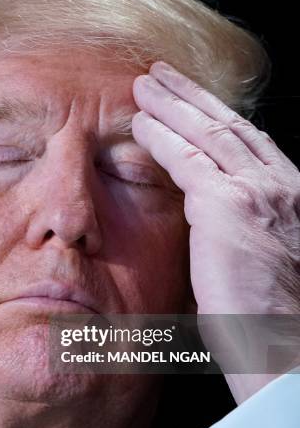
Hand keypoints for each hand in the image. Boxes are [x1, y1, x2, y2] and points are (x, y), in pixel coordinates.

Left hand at [131, 61, 299, 402]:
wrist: (290, 351)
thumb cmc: (274, 321)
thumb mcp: (264, 263)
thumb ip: (241, 233)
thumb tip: (212, 230)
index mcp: (289, 198)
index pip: (248, 145)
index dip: (217, 117)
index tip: (193, 104)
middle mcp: (279, 185)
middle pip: (229, 125)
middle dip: (191, 96)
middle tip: (162, 76)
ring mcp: (256, 192)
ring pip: (207, 132)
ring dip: (173, 104)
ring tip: (146, 84)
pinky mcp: (228, 206)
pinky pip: (186, 158)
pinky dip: (162, 136)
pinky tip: (142, 121)